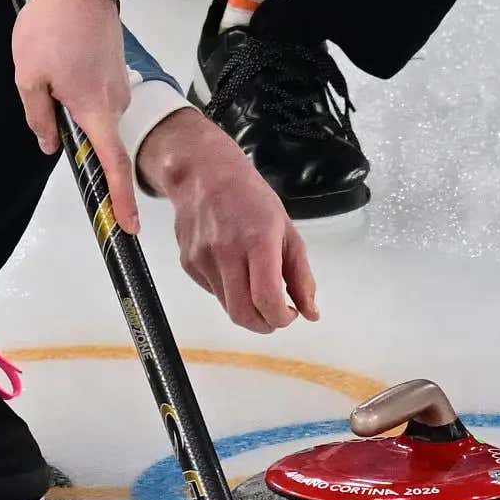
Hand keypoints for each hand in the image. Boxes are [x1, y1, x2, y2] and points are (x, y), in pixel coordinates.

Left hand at [12, 0, 140, 232]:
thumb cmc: (50, 27)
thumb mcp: (28, 75)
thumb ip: (39, 116)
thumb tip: (51, 145)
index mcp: (93, 109)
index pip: (113, 163)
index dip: (120, 198)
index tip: (128, 226)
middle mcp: (115, 102)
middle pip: (100, 135)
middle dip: (75, 129)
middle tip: (48, 90)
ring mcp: (120, 84)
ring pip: (96, 112)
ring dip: (73, 102)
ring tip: (49, 62)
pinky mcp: (118, 69)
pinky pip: (99, 93)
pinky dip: (80, 88)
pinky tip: (61, 57)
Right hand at [140, 109, 318, 332]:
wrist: (204, 174)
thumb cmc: (250, 197)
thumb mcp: (287, 230)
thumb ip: (301, 276)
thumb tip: (311, 313)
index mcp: (257, 240)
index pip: (267, 299)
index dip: (281, 318)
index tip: (290, 314)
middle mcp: (226, 251)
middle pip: (243, 314)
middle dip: (264, 324)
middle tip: (276, 315)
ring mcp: (203, 259)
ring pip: (227, 307)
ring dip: (248, 309)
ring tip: (257, 285)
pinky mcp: (188, 264)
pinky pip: (214, 293)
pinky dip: (230, 292)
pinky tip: (235, 268)